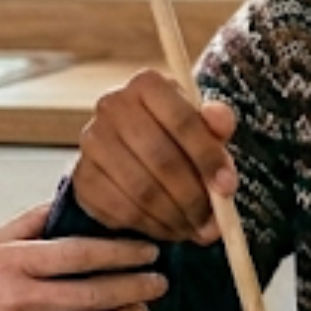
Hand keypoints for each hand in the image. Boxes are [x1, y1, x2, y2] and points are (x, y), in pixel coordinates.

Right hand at [0, 204, 164, 310]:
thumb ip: (32, 223)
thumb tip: (73, 200)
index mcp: (12, 264)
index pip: (81, 254)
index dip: (122, 253)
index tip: (147, 250)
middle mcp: (19, 302)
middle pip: (94, 295)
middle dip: (136, 287)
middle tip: (158, 281)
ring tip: (143, 307)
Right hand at [70, 68, 239, 244]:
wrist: (136, 152)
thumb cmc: (177, 136)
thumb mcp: (204, 124)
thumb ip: (218, 121)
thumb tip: (219, 120)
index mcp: (147, 83)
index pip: (182, 120)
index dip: (208, 157)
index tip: (227, 187)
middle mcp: (112, 106)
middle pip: (161, 159)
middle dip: (193, 197)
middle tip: (213, 223)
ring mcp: (91, 142)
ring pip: (142, 190)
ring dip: (175, 217)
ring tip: (195, 227)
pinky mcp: (82, 178)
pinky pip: (122, 210)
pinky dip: (152, 226)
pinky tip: (169, 227)